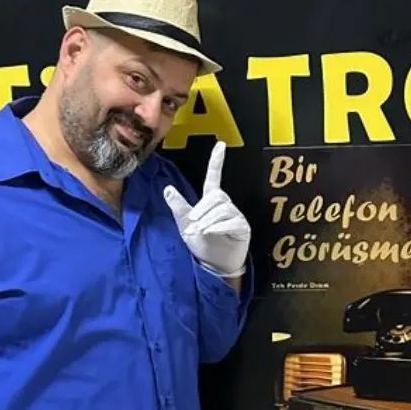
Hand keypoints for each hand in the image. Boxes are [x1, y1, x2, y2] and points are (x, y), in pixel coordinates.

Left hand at [163, 141, 250, 277]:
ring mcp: (235, 216)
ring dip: (207, 220)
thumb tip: (167, 188)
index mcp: (211, 201)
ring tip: (200, 231)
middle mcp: (225, 205)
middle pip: (216, 196)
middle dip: (202, 209)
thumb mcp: (184, 225)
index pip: (214, 177)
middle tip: (192, 224)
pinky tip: (210, 233)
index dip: (217, 161)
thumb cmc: (201, 244)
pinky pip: (231, 221)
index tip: (221, 145)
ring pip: (222, 209)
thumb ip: (178, 207)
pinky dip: (217, 227)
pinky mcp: (243, 227)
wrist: (213, 265)